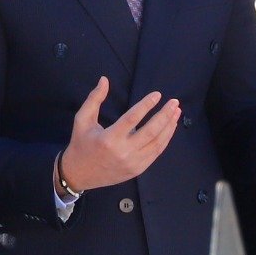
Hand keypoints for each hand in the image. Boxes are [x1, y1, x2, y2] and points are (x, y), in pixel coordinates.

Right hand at [55, 77, 181, 195]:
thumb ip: (94, 99)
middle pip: (151, 131)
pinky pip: (156, 153)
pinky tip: (169, 128)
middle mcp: (123, 152)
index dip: (146, 105)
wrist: (79, 174)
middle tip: (175, 102)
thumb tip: (104, 79)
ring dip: (169, 126)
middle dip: (165, 115)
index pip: (132, 118)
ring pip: (157, 143)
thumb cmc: (81, 144)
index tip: (158, 94)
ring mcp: (133, 163)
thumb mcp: (82, 119)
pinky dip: (165, 139)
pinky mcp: (138, 169)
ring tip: (176, 112)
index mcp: (109, 138)